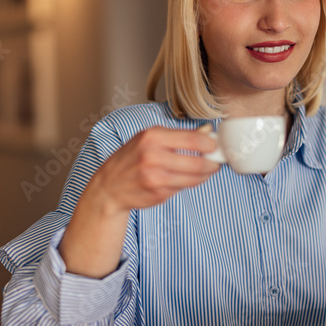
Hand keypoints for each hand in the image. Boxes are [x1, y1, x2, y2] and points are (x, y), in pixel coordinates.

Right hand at [89, 125, 219, 216]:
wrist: (109, 186)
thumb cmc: (131, 158)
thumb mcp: (148, 138)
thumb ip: (177, 136)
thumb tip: (207, 132)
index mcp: (152, 137)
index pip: (192, 139)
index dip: (209, 144)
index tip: (214, 146)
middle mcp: (153, 156)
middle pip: (197, 162)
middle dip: (212, 163)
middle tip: (216, 161)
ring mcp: (156, 177)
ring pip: (194, 177)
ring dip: (205, 174)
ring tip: (206, 169)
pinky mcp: (159, 193)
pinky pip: (184, 187)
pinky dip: (190, 183)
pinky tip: (187, 178)